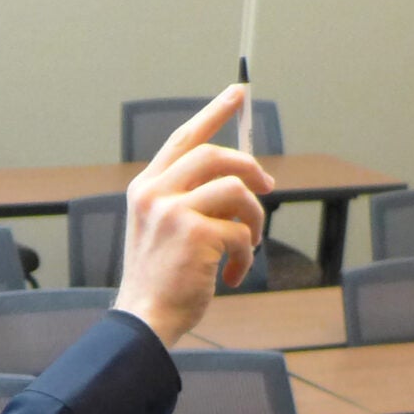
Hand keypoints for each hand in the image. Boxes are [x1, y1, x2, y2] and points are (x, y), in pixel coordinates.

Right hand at [114, 84, 274, 346]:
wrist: (145, 320)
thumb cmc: (159, 281)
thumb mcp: (165, 230)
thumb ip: (190, 200)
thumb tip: (244, 180)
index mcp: (146, 188)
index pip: (184, 139)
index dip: (214, 113)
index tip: (239, 92)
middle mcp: (155, 193)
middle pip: (216, 155)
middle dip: (250, 168)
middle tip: (269, 186)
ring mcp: (173, 211)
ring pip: (237, 189)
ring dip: (254, 218)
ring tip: (248, 245)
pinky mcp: (195, 234)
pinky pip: (240, 232)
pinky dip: (246, 255)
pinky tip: (234, 275)